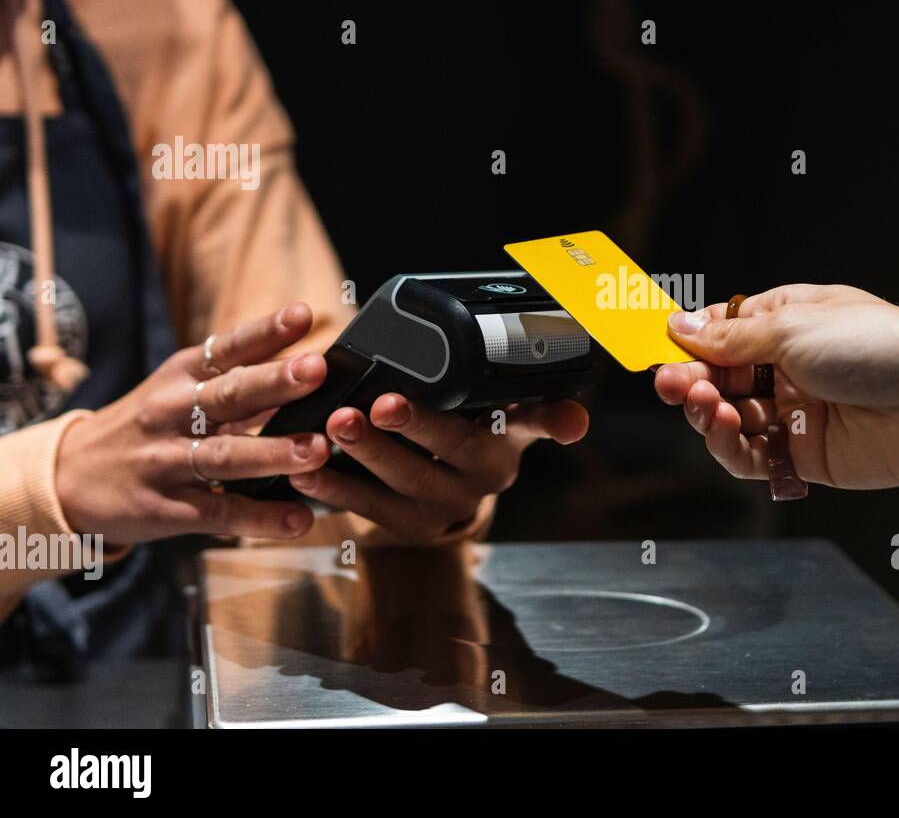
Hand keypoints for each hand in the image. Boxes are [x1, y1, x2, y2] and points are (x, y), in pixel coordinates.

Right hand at [57, 303, 331, 544]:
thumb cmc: (147, 425)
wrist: (68, 476)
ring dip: (272, 452)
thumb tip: (311, 365)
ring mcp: (165, 461)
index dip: (265, 331)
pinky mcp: (164, 508)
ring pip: (224, 455)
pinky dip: (260, 518)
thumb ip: (239, 380)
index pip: (226, 348)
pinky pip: (218, 512)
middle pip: (228, 395)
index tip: (303, 314)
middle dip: (274, 382)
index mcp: (181, 376)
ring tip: (317, 450)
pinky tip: (298, 519)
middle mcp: (172, 413)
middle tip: (316, 369)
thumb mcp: (178, 391)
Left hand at [287, 396, 588, 543]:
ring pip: (410, 482)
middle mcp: (490, 473)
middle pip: (457, 448)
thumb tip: (557, 397)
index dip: (557, 421)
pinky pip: (372, 509)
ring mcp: (452, 506)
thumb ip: (506, 386)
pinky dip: (337, 487)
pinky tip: (308, 469)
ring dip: (370, 455)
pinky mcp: (415, 530)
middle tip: (382, 403)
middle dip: (417, 426)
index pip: (541, 422)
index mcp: (513, 433)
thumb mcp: (489, 404)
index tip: (571, 424)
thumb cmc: (462, 423)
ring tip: (335, 426)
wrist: (444, 487)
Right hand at [654, 284, 898, 496]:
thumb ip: (731, 338)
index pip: (722, 333)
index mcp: (789, 321)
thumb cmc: (880, 346)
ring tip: (708, 407)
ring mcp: (797, 412)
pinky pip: (755, 457)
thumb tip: (677, 326)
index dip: (689, 345)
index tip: (659, 354)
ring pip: (732, 419)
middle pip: (721, 378)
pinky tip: (731, 432)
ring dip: (710, 414)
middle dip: (692, 381)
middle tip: (673, 386)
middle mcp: (790, 366)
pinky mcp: (807, 455)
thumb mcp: (793, 328)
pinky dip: (735, 448)